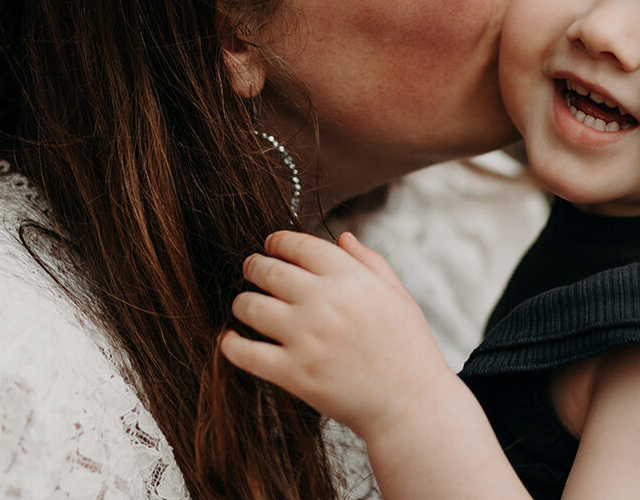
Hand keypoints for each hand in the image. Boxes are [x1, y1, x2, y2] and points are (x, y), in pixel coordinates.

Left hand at [219, 230, 456, 441]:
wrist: (409, 401)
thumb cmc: (408, 346)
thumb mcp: (398, 294)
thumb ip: (370, 262)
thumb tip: (344, 237)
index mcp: (351, 278)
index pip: (299, 245)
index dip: (278, 241)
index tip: (271, 245)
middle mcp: (324, 302)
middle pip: (268, 271)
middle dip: (254, 266)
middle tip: (251, 269)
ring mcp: (305, 337)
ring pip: (249, 306)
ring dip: (241, 302)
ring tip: (245, 305)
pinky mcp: (292, 373)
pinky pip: (244, 353)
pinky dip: (230, 344)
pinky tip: (231, 340)